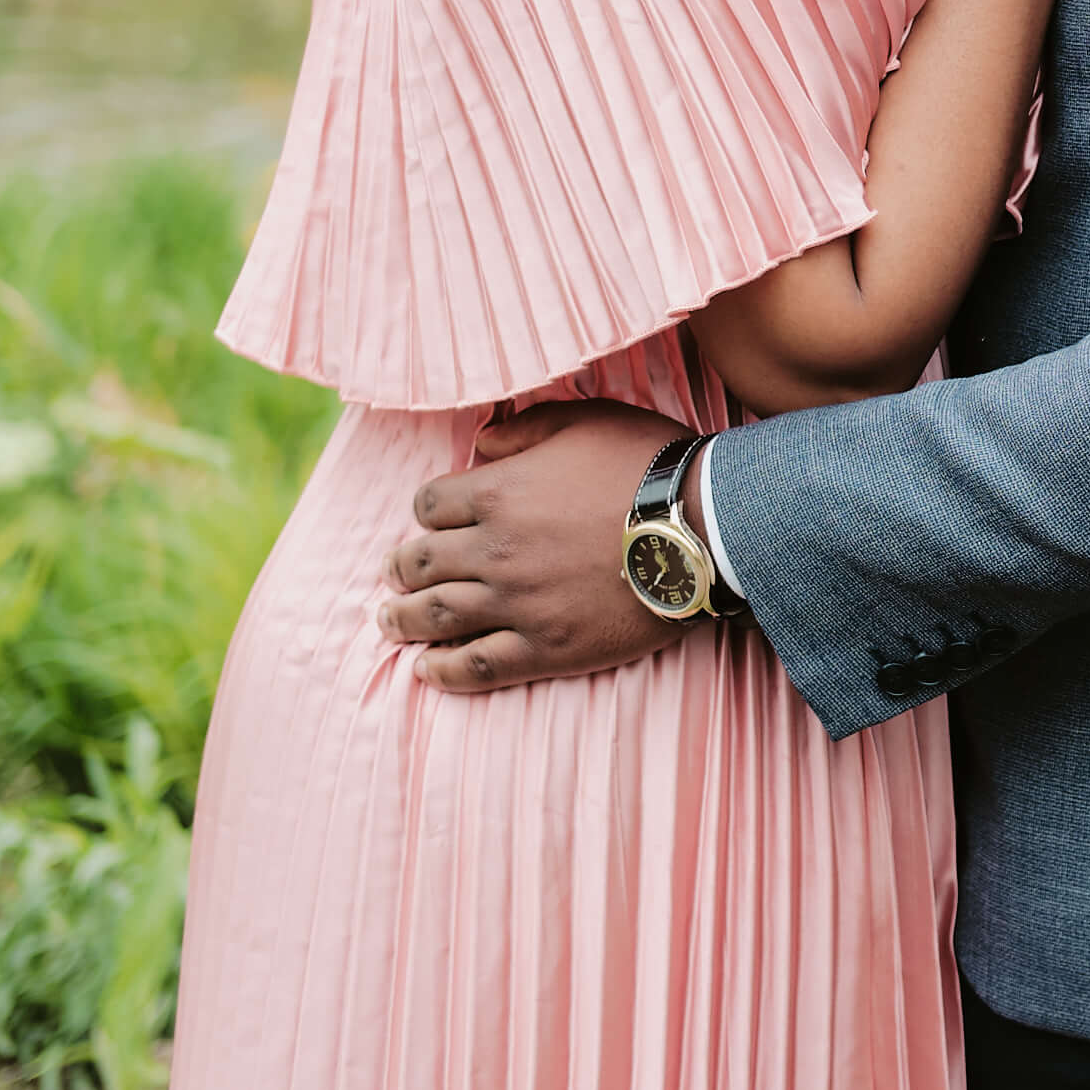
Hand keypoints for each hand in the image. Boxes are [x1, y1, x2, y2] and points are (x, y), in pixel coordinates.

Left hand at [380, 399, 688, 690]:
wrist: (701, 527)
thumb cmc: (646, 464)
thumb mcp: (586, 419)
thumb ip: (525, 429)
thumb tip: (480, 443)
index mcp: (498, 492)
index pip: (429, 504)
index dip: (426, 510)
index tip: (431, 519)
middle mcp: (494, 550)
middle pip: (419, 563)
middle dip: (399, 568)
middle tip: (391, 573)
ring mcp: (516, 603)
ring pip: (437, 616)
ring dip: (403, 619)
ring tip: (389, 622)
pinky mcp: (545, 647)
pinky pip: (478, 665)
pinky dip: (444, 670)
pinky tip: (427, 670)